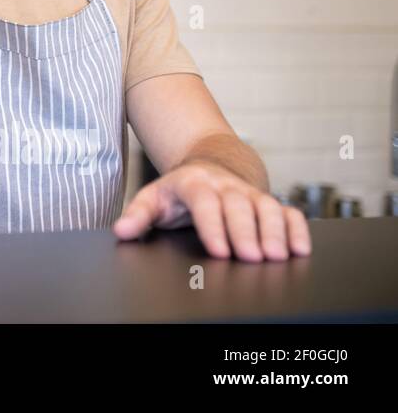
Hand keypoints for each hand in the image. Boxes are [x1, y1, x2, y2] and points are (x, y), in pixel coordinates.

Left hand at [113, 161, 310, 261]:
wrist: (209, 164)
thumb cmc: (179, 190)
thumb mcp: (153, 197)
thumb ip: (138, 215)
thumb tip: (121, 232)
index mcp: (194, 183)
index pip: (204, 202)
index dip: (212, 226)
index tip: (219, 251)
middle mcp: (225, 185)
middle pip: (238, 205)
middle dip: (246, 232)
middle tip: (252, 258)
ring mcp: (249, 191)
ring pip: (267, 206)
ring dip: (274, 231)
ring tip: (278, 257)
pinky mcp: (269, 199)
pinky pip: (288, 210)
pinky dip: (297, 228)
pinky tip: (300, 249)